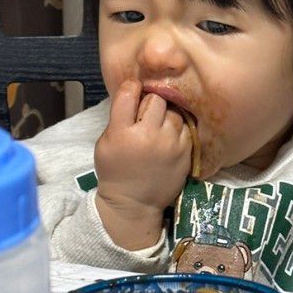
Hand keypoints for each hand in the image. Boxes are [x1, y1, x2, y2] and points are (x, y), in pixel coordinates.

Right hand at [94, 79, 191, 249]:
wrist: (134, 203)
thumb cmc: (115, 171)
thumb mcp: (106, 142)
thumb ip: (118, 117)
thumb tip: (135, 93)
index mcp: (123, 132)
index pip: (129, 92)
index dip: (131, 88)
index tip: (133, 93)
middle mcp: (148, 135)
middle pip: (156, 98)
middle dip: (150, 103)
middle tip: (145, 116)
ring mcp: (171, 144)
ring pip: (174, 111)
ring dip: (166, 116)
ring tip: (158, 128)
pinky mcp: (186, 152)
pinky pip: (185, 128)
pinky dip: (177, 129)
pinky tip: (169, 138)